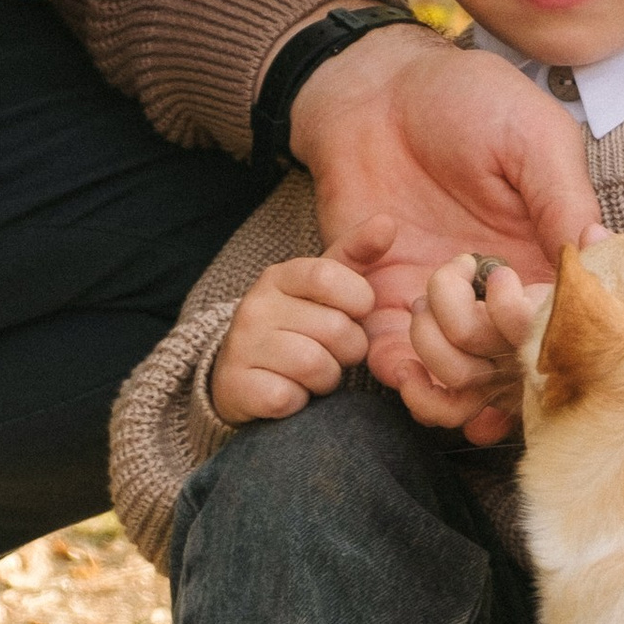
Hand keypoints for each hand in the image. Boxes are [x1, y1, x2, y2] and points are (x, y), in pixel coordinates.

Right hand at [212, 252, 377, 426]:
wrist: (239, 375)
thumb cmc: (297, 326)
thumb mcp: (324, 285)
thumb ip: (356, 253)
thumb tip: (388, 222)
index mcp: (279, 276)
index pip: (330, 276)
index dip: (358, 301)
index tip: (355, 313)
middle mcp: (255, 306)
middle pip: (335, 329)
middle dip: (348, 350)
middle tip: (332, 352)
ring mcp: (242, 345)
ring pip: (315, 366)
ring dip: (326, 379)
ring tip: (311, 374)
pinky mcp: (235, 386)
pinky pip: (289, 397)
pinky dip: (298, 401)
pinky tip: (289, 392)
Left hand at [290, 28, 597, 430]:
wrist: (377, 88)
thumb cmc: (466, 100)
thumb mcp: (531, 136)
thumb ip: (562, 198)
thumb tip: (603, 254)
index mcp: (547, 258)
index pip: (565, 329)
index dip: (549, 340)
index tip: (520, 303)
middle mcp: (500, 294)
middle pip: (510, 371)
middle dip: (484, 349)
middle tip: (457, 280)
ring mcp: (444, 304)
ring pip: (455, 383)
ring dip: (439, 366)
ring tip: (421, 310)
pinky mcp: (385, 302)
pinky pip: (393, 364)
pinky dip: (394, 369)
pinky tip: (392, 334)